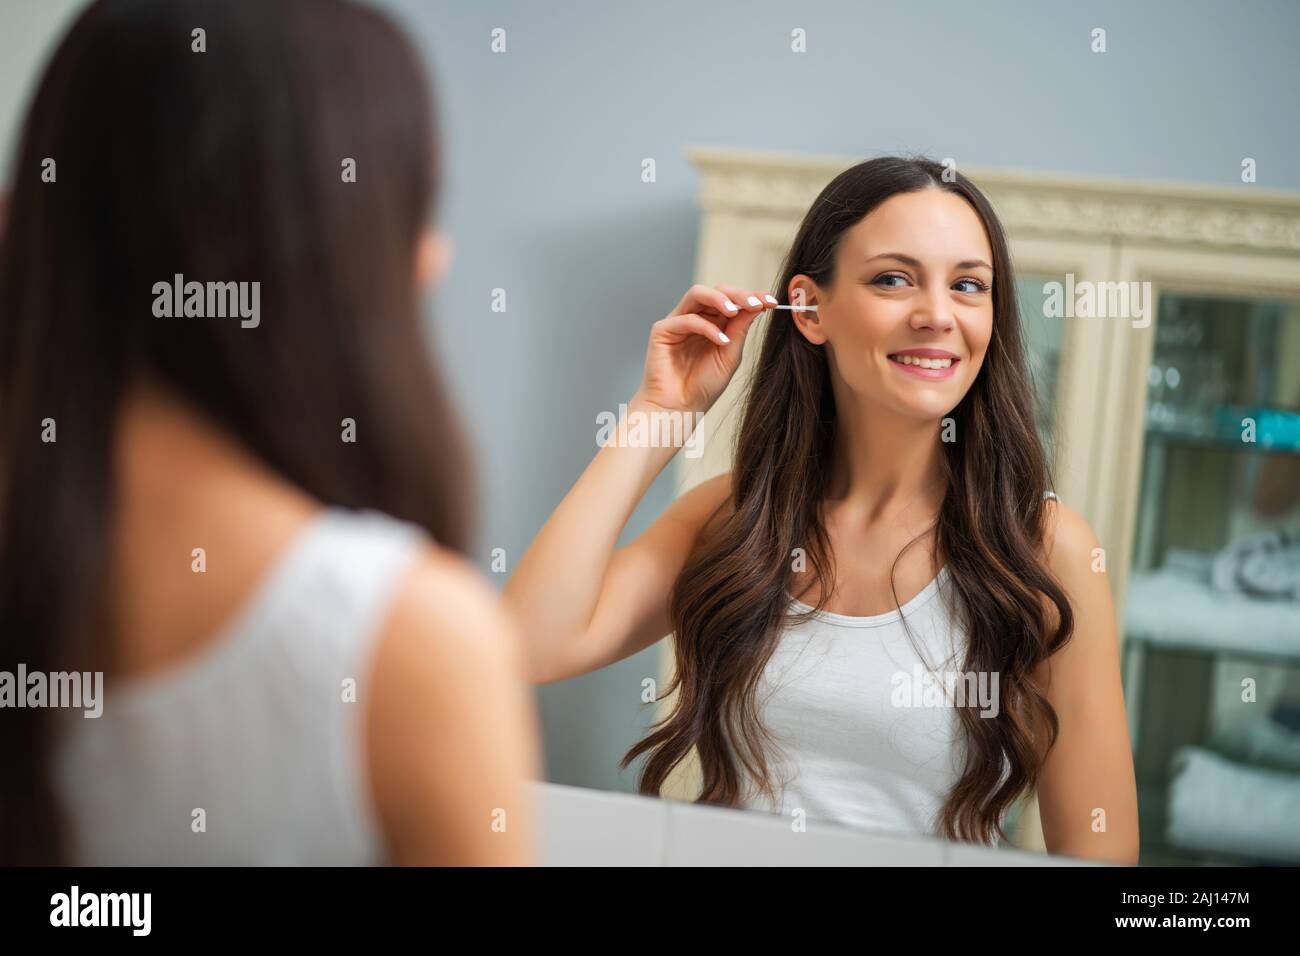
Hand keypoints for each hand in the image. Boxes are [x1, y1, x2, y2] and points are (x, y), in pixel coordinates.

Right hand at [637, 283, 774, 413]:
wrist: (679, 409)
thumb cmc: (703, 386)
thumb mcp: (730, 355)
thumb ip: (740, 329)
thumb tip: (758, 304)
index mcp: (713, 323)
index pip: (732, 300)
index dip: (752, 297)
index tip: (772, 302)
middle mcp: (695, 318)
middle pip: (716, 290)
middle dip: (738, 294)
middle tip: (756, 303)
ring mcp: (678, 322)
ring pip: (698, 293)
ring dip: (720, 299)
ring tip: (735, 311)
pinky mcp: (662, 330)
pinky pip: (686, 318)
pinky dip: (707, 327)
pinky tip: (721, 340)